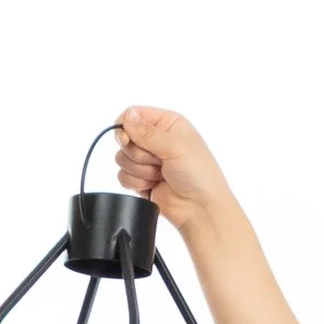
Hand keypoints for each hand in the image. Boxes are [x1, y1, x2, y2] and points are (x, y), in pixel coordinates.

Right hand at [111, 105, 229, 232]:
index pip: (133, 114)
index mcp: (166, 123)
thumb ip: (147, 132)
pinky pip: (123, 176)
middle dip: (139, 154)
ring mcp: (147, 160)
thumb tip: (127, 117)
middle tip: (160, 162)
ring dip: (140, 170)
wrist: (201, 208)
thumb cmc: (198, 174)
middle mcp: (155, 139)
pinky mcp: (141, 179)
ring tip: (161, 175)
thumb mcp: (175, 146)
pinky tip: (154, 185)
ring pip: (122, 158)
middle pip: (125, 138)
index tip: (126, 140)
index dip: (125, 126)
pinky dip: (136, 183)